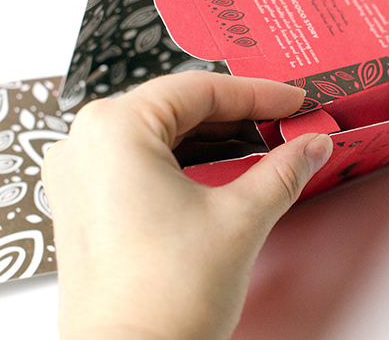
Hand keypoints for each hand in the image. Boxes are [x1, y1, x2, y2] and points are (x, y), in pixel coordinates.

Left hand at [42, 71, 332, 339]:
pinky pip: (138, 165)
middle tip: (286, 122)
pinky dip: (183, 163)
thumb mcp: (241, 218)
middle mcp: (84, 146)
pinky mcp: (83, 209)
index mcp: (114, 131)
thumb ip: (283, 170)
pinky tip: (221, 173)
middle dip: (237, 115)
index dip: (258, 93)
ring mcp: (78, 179)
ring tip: (262, 146)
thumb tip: (310, 145)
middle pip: (174, 108)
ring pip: (157, 136)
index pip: (198, 90)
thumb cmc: (163, 298)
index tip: (294, 102)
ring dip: (212, 139)